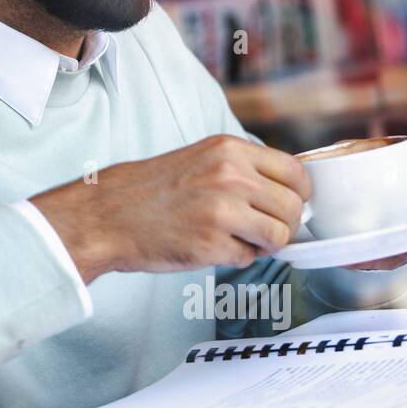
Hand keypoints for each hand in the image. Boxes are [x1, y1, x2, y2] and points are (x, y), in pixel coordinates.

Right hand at [30, 135, 310, 282]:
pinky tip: (211, 247)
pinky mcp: (211, 244)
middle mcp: (229, 175)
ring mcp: (221, 210)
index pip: (295, 172)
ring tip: (236, 239)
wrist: (108, 215)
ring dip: (263, 244)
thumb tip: (290, 193)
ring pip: (279, 236)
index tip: (288, 206)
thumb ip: (243, 169)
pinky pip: (249, 258)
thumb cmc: (153, 191)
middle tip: (261, 230)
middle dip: (283, 224)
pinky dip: (236, 258)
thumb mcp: (201, 159)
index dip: (297, 195)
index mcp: (229, 150)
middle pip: (293, 207)